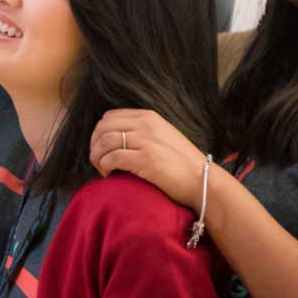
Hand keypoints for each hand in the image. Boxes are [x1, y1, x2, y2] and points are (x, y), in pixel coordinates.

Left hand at [90, 109, 209, 211]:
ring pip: (104, 142)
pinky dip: (105, 167)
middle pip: (102, 128)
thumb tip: (116, 138)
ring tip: (103, 170)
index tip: (101, 150)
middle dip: (94, 145)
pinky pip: (112, 158)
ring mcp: (145, 141)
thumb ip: (142, 132)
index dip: (99, 133)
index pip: (109, 117)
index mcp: (148, 117)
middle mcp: (145, 124)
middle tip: (98, 162)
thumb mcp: (162, 136)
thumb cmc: (182, 164)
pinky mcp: (145, 159)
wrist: (202, 180)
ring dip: (97, 158)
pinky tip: (110, 176)